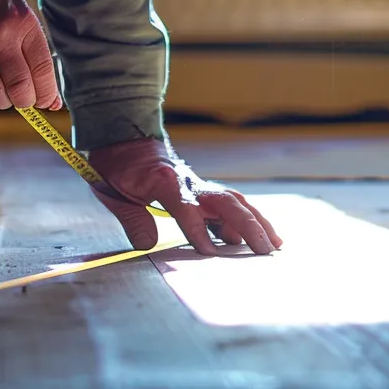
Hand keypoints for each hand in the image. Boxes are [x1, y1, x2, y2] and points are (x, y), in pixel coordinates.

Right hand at [0, 0, 61, 109]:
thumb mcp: (19, 15)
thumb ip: (34, 54)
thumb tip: (51, 102)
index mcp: (22, 23)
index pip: (42, 70)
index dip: (46, 93)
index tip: (45, 102)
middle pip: (19, 87)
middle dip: (24, 101)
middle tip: (22, 100)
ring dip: (1, 101)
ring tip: (1, 95)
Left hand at [88, 138, 281, 255]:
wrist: (126, 136)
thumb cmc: (118, 166)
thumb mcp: (113, 192)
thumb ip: (132, 219)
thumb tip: (146, 246)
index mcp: (164, 181)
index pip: (185, 207)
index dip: (197, 230)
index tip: (209, 253)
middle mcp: (189, 182)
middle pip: (225, 202)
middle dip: (247, 226)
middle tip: (263, 250)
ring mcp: (200, 185)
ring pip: (235, 202)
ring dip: (257, 222)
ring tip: (275, 245)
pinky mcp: (203, 190)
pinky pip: (231, 205)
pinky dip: (249, 219)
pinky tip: (263, 235)